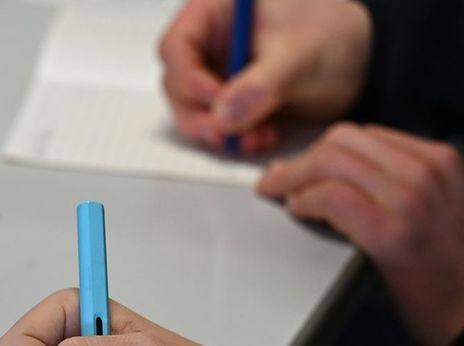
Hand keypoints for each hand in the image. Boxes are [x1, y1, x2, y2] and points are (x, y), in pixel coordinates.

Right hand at [159, 0, 371, 153]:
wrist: (363, 60)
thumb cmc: (335, 36)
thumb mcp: (300, 55)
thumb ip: (261, 83)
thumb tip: (224, 114)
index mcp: (218, 11)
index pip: (177, 44)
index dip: (187, 76)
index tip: (215, 99)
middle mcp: (211, 41)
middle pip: (177, 82)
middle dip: (200, 113)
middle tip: (225, 133)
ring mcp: (217, 72)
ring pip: (191, 108)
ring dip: (216, 131)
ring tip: (253, 138)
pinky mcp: (229, 99)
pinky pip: (214, 123)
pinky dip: (232, 137)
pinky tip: (261, 137)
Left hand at [258, 124, 463, 345]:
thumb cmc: (447, 267)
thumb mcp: (437, 205)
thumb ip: (397, 183)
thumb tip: (335, 171)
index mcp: (440, 161)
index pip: (364, 136)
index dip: (321, 150)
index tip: (299, 166)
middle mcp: (427, 173)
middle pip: (341, 143)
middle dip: (300, 160)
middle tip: (276, 180)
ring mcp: (411, 200)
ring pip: (330, 164)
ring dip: (292, 178)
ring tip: (279, 195)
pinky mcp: (390, 233)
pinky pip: (330, 198)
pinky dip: (303, 201)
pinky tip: (297, 212)